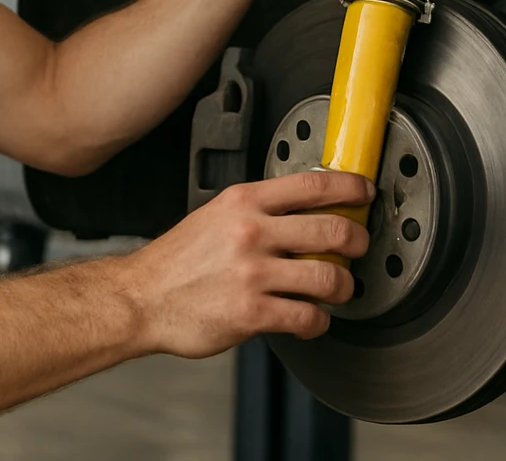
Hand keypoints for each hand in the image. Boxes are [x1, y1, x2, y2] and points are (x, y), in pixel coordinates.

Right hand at [119, 170, 373, 358]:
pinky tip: (312, 319)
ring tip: (339, 291)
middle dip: (358, 241)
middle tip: (358, 248)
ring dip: (344, 287)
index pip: (313, 184)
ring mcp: (253, 273)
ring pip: (329, 278)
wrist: (141, 298)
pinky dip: (319, 322)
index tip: (364, 191)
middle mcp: (251, 232)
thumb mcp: (215, 215)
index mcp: (244, 201)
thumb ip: (257, 210)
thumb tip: (303, 210)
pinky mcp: (252, 312)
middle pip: (333, 229)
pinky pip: (308, 317)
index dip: (350, 187)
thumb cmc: (177, 261)